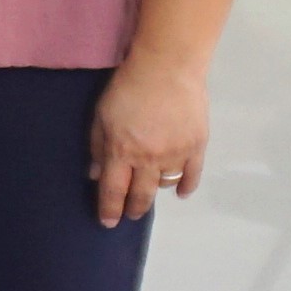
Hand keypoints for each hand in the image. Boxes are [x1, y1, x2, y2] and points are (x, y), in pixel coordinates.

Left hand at [89, 54, 211, 225]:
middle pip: (140, 195)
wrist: (167, 67)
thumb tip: (94, 174)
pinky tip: (181, 193)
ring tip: (149, 198)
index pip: (113, 191)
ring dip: (155, 195)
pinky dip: (186, 187)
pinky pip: (192, 175)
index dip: (109, 210)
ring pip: (165, 186)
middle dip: (133, 209)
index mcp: (121, 152)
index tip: (108, 222)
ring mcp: (175, 155)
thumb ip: (97, 147)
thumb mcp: (101, 115)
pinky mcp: (196, 146)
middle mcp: (148, 160)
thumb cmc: (127, 87)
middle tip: (129, 215)